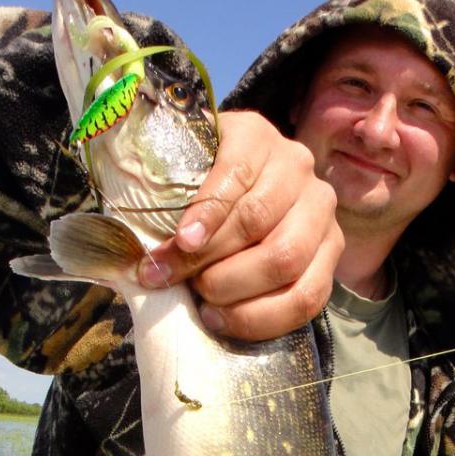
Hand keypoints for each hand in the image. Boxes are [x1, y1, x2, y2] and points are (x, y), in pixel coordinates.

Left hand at [138, 110, 343, 340]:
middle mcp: (297, 166)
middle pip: (259, 221)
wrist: (241, 201)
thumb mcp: (178, 176)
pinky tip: (223, 319)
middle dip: (210, 261)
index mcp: (255, 136)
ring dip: (234, 291)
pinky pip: (305, 298)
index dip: (208, 212)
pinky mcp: (331, 256)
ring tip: (202, 301)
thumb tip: (123, 250)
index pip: (236, 171)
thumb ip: (157, 194)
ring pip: (285, 261)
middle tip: (177, 280)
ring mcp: (321, 212)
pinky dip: (260, 318)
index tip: (180, 242)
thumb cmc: (195, 192)